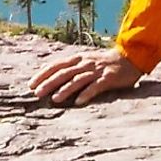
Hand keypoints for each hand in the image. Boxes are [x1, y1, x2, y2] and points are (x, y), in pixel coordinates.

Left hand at [30, 49, 144, 105]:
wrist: (130, 57)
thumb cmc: (105, 62)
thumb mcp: (86, 60)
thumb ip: (72, 67)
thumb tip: (53, 77)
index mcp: (78, 58)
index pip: (56, 65)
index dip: (43, 74)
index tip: (30, 84)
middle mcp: (85, 63)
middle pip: (64, 73)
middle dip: (49, 83)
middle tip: (36, 93)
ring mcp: (96, 70)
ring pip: (77, 80)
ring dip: (65, 89)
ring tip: (55, 99)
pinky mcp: (108, 78)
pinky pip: (96, 87)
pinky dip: (87, 94)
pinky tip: (79, 102)